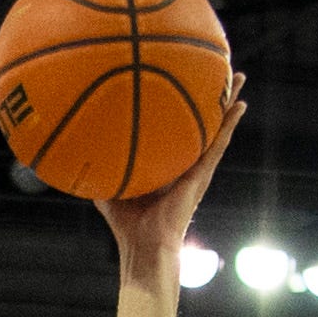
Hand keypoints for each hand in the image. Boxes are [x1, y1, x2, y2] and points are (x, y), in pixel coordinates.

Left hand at [100, 76, 246, 275]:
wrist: (144, 245)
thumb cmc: (127, 225)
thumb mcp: (108, 187)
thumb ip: (98, 168)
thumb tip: (77, 149)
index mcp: (166, 165)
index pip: (176, 130)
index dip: (181, 109)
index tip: (184, 82)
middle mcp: (185, 164)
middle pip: (202, 123)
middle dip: (210, 97)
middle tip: (219, 70)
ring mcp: (197, 169)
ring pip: (217, 129)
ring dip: (228, 103)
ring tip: (238, 77)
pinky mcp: (202, 176)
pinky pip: (219, 144)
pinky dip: (229, 123)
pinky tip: (240, 104)